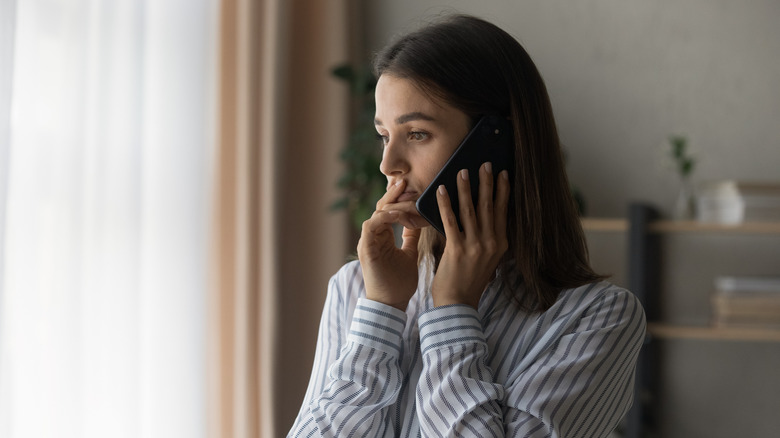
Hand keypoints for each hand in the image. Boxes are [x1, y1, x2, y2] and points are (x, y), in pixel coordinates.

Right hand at [357, 180, 424, 310]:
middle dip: (394, 193)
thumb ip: (411, 237)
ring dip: (392, 204)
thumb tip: (419, 220)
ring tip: (407, 196)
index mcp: (383, 236)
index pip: (390, 209)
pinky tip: (398, 213)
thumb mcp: (410, 253)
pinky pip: (371, 225)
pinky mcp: (366, 248)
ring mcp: (368, 241)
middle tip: (406, 180)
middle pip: (381, 207)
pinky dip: (384, 217)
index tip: (414, 187)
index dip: (400, 198)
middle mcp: (373, 236)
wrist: (391, 304)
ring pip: (377, 213)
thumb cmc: (400, 283)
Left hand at [431, 162, 509, 308]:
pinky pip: (450, 220)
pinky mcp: (457, 249)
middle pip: (489, 206)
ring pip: (470, 210)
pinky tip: (441, 190)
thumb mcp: (487, 260)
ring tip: (462, 171)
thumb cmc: (469, 281)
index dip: (503, 191)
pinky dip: (445, 203)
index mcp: (500, 244)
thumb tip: (484, 217)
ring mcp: (475, 246)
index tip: (504, 174)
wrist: (458, 304)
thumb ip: (488, 239)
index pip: (503, 212)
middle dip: (487, 182)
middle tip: (485, 164)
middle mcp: (491, 243)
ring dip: (466, 188)